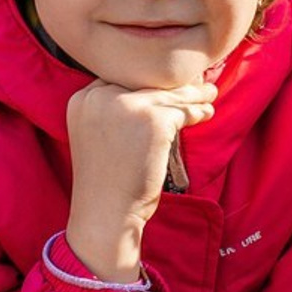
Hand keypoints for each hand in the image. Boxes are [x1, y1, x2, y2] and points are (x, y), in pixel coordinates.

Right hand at [65, 79, 216, 280]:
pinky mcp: (152, 118)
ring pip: (167, 94)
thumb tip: (153, 91)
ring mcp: (126, 105)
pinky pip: (181, 110)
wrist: (106, 213)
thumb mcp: (98, 135)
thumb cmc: (106, 182)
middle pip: (147, 82)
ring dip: (192, 95)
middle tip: (197, 83)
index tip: (168, 84)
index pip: (122, 78)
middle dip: (173, 84)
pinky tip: (206, 114)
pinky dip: (197, 112)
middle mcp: (100, 95)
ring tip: (209, 95)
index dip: (148, 80)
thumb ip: (113, 110)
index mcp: (83, 99)